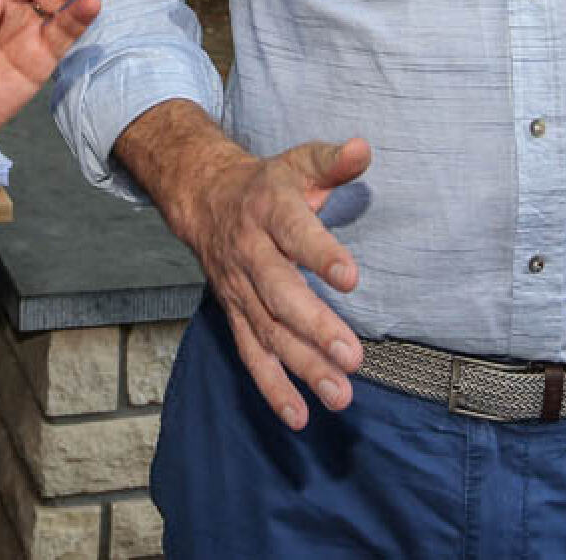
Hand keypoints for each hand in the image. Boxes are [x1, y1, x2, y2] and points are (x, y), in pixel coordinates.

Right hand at [113, 100, 371, 431]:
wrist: (203, 198)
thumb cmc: (266, 185)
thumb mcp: (296, 164)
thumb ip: (331, 162)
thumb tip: (362, 148)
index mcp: (267, 209)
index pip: (294, 231)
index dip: (320, 253)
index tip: (351, 276)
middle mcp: (250, 252)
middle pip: (279, 292)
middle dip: (314, 326)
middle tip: (352, 356)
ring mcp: (239, 288)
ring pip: (268, 331)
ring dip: (302, 365)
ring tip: (340, 394)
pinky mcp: (235, 314)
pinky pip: (251, 354)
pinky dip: (273, 387)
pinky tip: (299, 416)